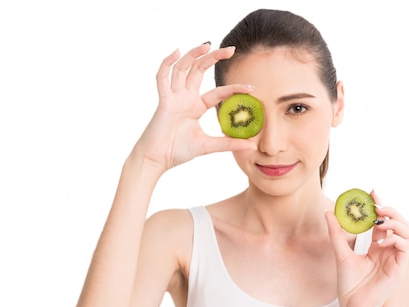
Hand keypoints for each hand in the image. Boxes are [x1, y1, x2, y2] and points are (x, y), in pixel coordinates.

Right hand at [133, 43, 256, 171]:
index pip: (218, 92)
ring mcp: (174, 98)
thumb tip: (251, 146)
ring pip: (182, 69)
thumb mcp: (208, 146)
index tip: (251, 87)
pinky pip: (162, 78)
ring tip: (208, 44)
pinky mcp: (164, 101)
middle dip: (214, 57)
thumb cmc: (178, 151)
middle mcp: (185, 98)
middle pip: (199, 70)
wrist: (157, 160)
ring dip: (193, 55)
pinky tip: (176, 52)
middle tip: (231, 49)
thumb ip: (228, 143)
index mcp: (196, 107)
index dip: (234, 88)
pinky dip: (167, 63)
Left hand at [325, 191, 408, 306]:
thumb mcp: (341, 253)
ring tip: (379, 222)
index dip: (380, 205)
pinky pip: (405, 246)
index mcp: (377, 246)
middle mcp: (388, 250)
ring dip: (395, 222)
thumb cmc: (349, 284)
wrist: (353, 306)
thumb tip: (329, 212)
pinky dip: (395, 238)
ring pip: (407, 231)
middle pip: (399, 223)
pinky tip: (380, 241)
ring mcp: (395, 258)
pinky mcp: (399, 267)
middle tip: (376, 205)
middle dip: (389, 210)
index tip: (371, 193)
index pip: (383, 221)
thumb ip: (337, 233)